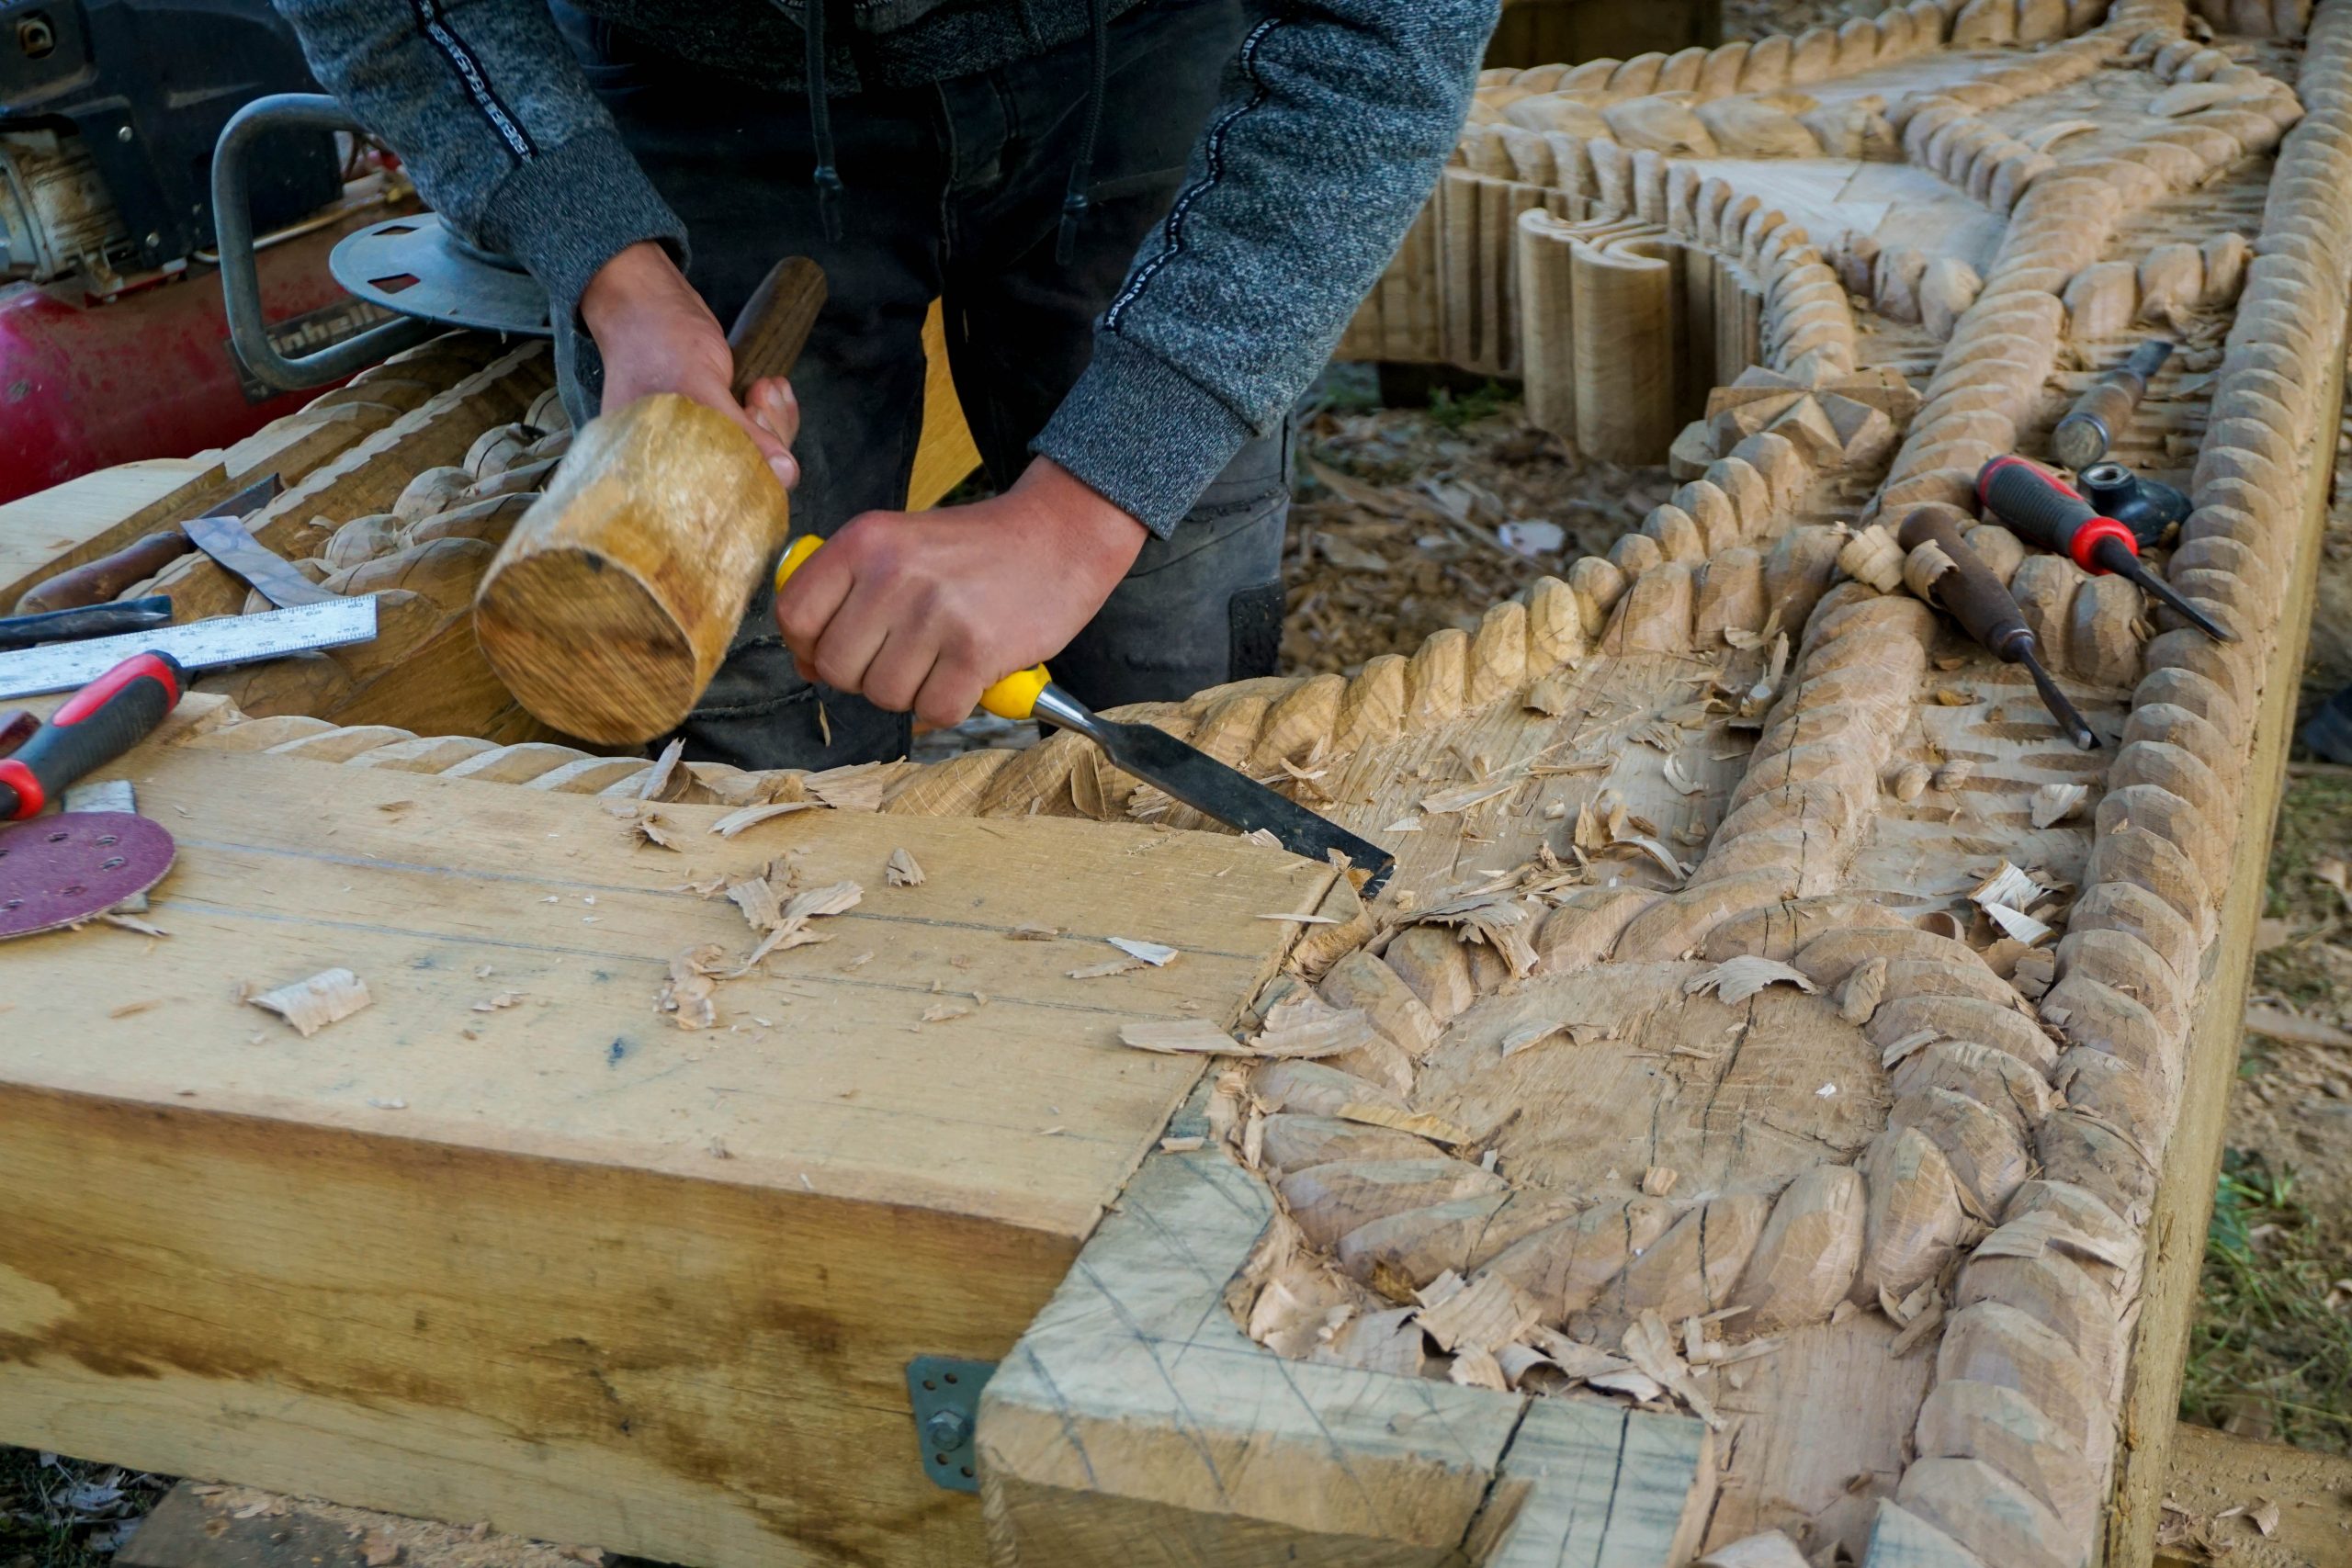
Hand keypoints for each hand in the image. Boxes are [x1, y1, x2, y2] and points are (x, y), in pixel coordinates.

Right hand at [580, 241, 799, 488]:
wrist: (648, 300)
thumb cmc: (658, 343)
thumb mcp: (700, 389)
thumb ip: (742, 435)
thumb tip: (786, 474)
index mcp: (657, 472)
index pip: (717, 501)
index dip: (751, 475)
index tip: (755, 430)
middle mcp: (677, 464)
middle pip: (744, 477)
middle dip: (766, 436)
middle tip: (757, 397)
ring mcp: (701, 442)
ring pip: (758, 454)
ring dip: (775, 419)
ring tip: (765, 386)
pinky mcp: (719, 422)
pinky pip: (759, 433)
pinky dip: (775, 411)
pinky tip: (772, 386)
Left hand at [774, 459, 1148, 728]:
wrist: (1059, 535)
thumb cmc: (975, 550)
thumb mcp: (899, 544)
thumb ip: (848, 594)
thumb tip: (806, 664)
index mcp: (865, 541)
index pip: (795, 615)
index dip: (808, 648)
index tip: (837, 650)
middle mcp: (893, 573)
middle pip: (837, 668)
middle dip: (866, 676)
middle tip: (905, 656)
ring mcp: (935, 613)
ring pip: (885, 695)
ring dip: (912, 692)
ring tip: (941, 660)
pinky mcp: (977, 650)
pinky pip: (935, 711)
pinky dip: (949, 705)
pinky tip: (967, 675)